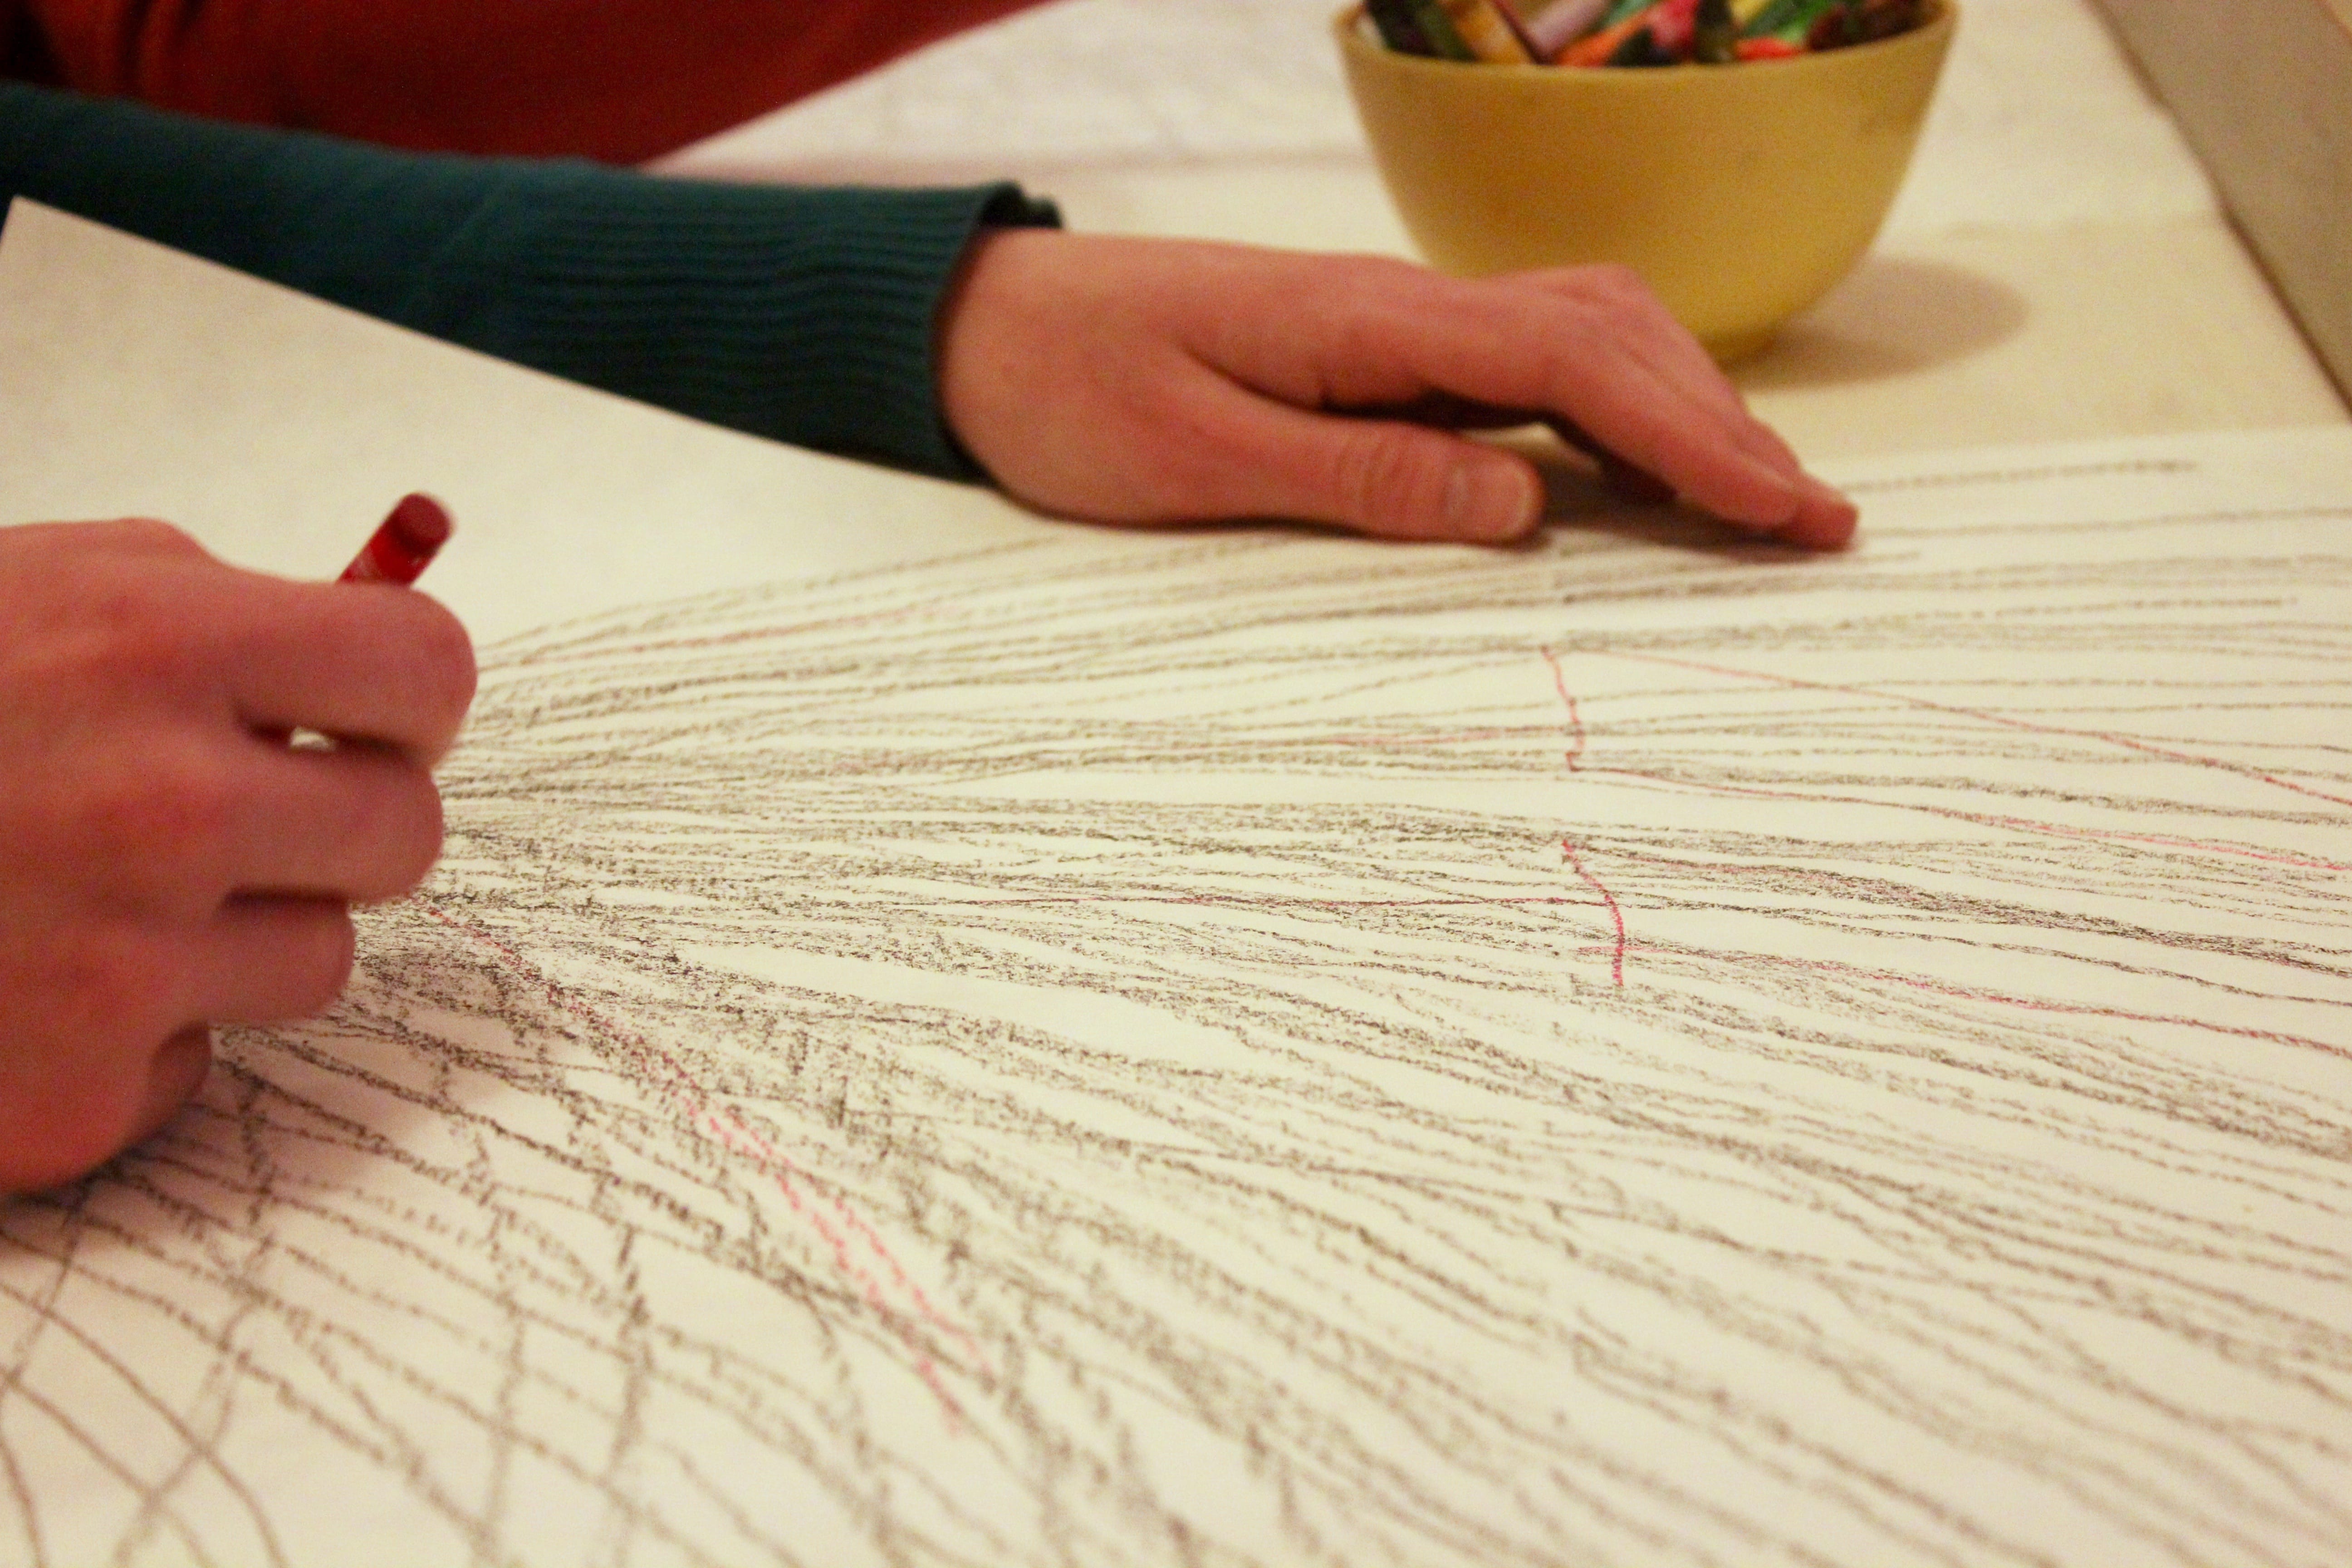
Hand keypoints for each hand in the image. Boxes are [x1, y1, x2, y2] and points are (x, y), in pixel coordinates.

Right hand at [0, 520, 474, 1192]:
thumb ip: (220, 615)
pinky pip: (204, 1060)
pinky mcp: (79, 1097)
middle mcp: (155, 807)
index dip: (409, 699)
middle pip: (408, 833)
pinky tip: (26, 985)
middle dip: (345, 821)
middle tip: (245, 815)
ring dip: (240, 933)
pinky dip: (137, 1032)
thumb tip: (385, 657)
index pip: (426, 671)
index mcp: (155, 649)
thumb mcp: (41, 596)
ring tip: (94, 897)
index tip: (378, 718)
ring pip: (322, 958)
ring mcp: (118, 967)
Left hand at [939, 230, 1855, 547]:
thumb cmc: (1071, 391)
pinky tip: (1639, 471)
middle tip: (1816, 522)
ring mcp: (1393, 325)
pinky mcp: (1375, 354)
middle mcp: (1399, 307)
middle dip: (1721, 425)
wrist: (985, 328)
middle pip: (1608, 335)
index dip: (1691, 435)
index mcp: (1366, 324)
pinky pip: (1521, 367)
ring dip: (1680, 411)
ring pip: (1580, 338)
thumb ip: (1358, 478)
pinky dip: (1605, 412)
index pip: (1572, 364)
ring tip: (1762, 500)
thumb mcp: (1197, 460)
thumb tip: (1521, 508)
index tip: (1780, 507)